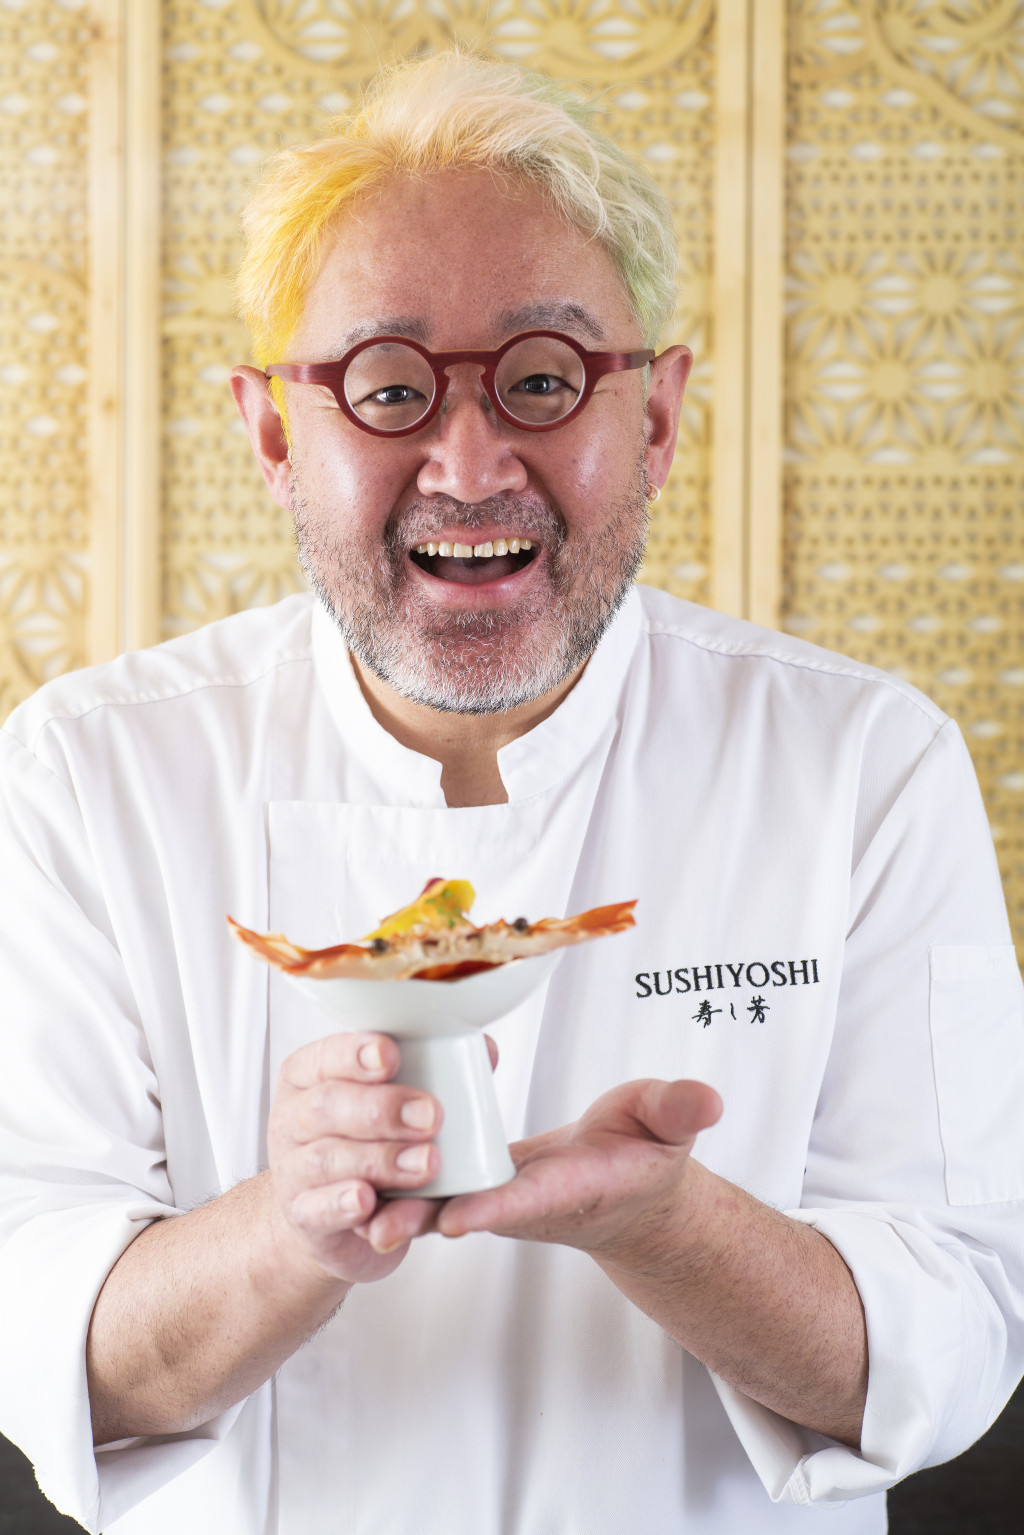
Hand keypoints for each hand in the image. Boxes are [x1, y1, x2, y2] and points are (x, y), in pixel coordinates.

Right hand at [267, 1031, 445, 1283]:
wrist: (329, 1211)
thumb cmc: (363, 1139)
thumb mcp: (387, 1100)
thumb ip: (430, 1072)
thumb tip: (484, 1049)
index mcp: (311, 1075)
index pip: (325, 1055)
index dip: (355, 1054)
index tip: (392, 1055)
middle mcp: (294, 1117)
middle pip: (326, 1106)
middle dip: (381, 1109)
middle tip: (431, 1116)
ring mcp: (292, 1168)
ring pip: (327, 1158)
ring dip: (380, 1160)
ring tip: (426, 1163)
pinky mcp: (302, 1215)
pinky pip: (317, 1209)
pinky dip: (343, 1204)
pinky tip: (368, 1201)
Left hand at [359, 1077, 721, 1266]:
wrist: (629, 1192)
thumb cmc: (647, 1157)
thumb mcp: (669, 1128)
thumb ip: (680, 1111)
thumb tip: (707, 1099)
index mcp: (568, 1189)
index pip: (528, 1201)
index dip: (491, 1207)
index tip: (458, 1218)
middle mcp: (523, 1200)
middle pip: (466, 1213)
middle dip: (421, 1216)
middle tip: (374, 1217)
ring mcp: (495, 1196)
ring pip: (437, 1203)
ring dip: (395, 1201)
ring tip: (344, 1196)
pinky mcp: (477, 1183)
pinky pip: (431, 1185)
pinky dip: (395, 1179)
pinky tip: (351, 1164)